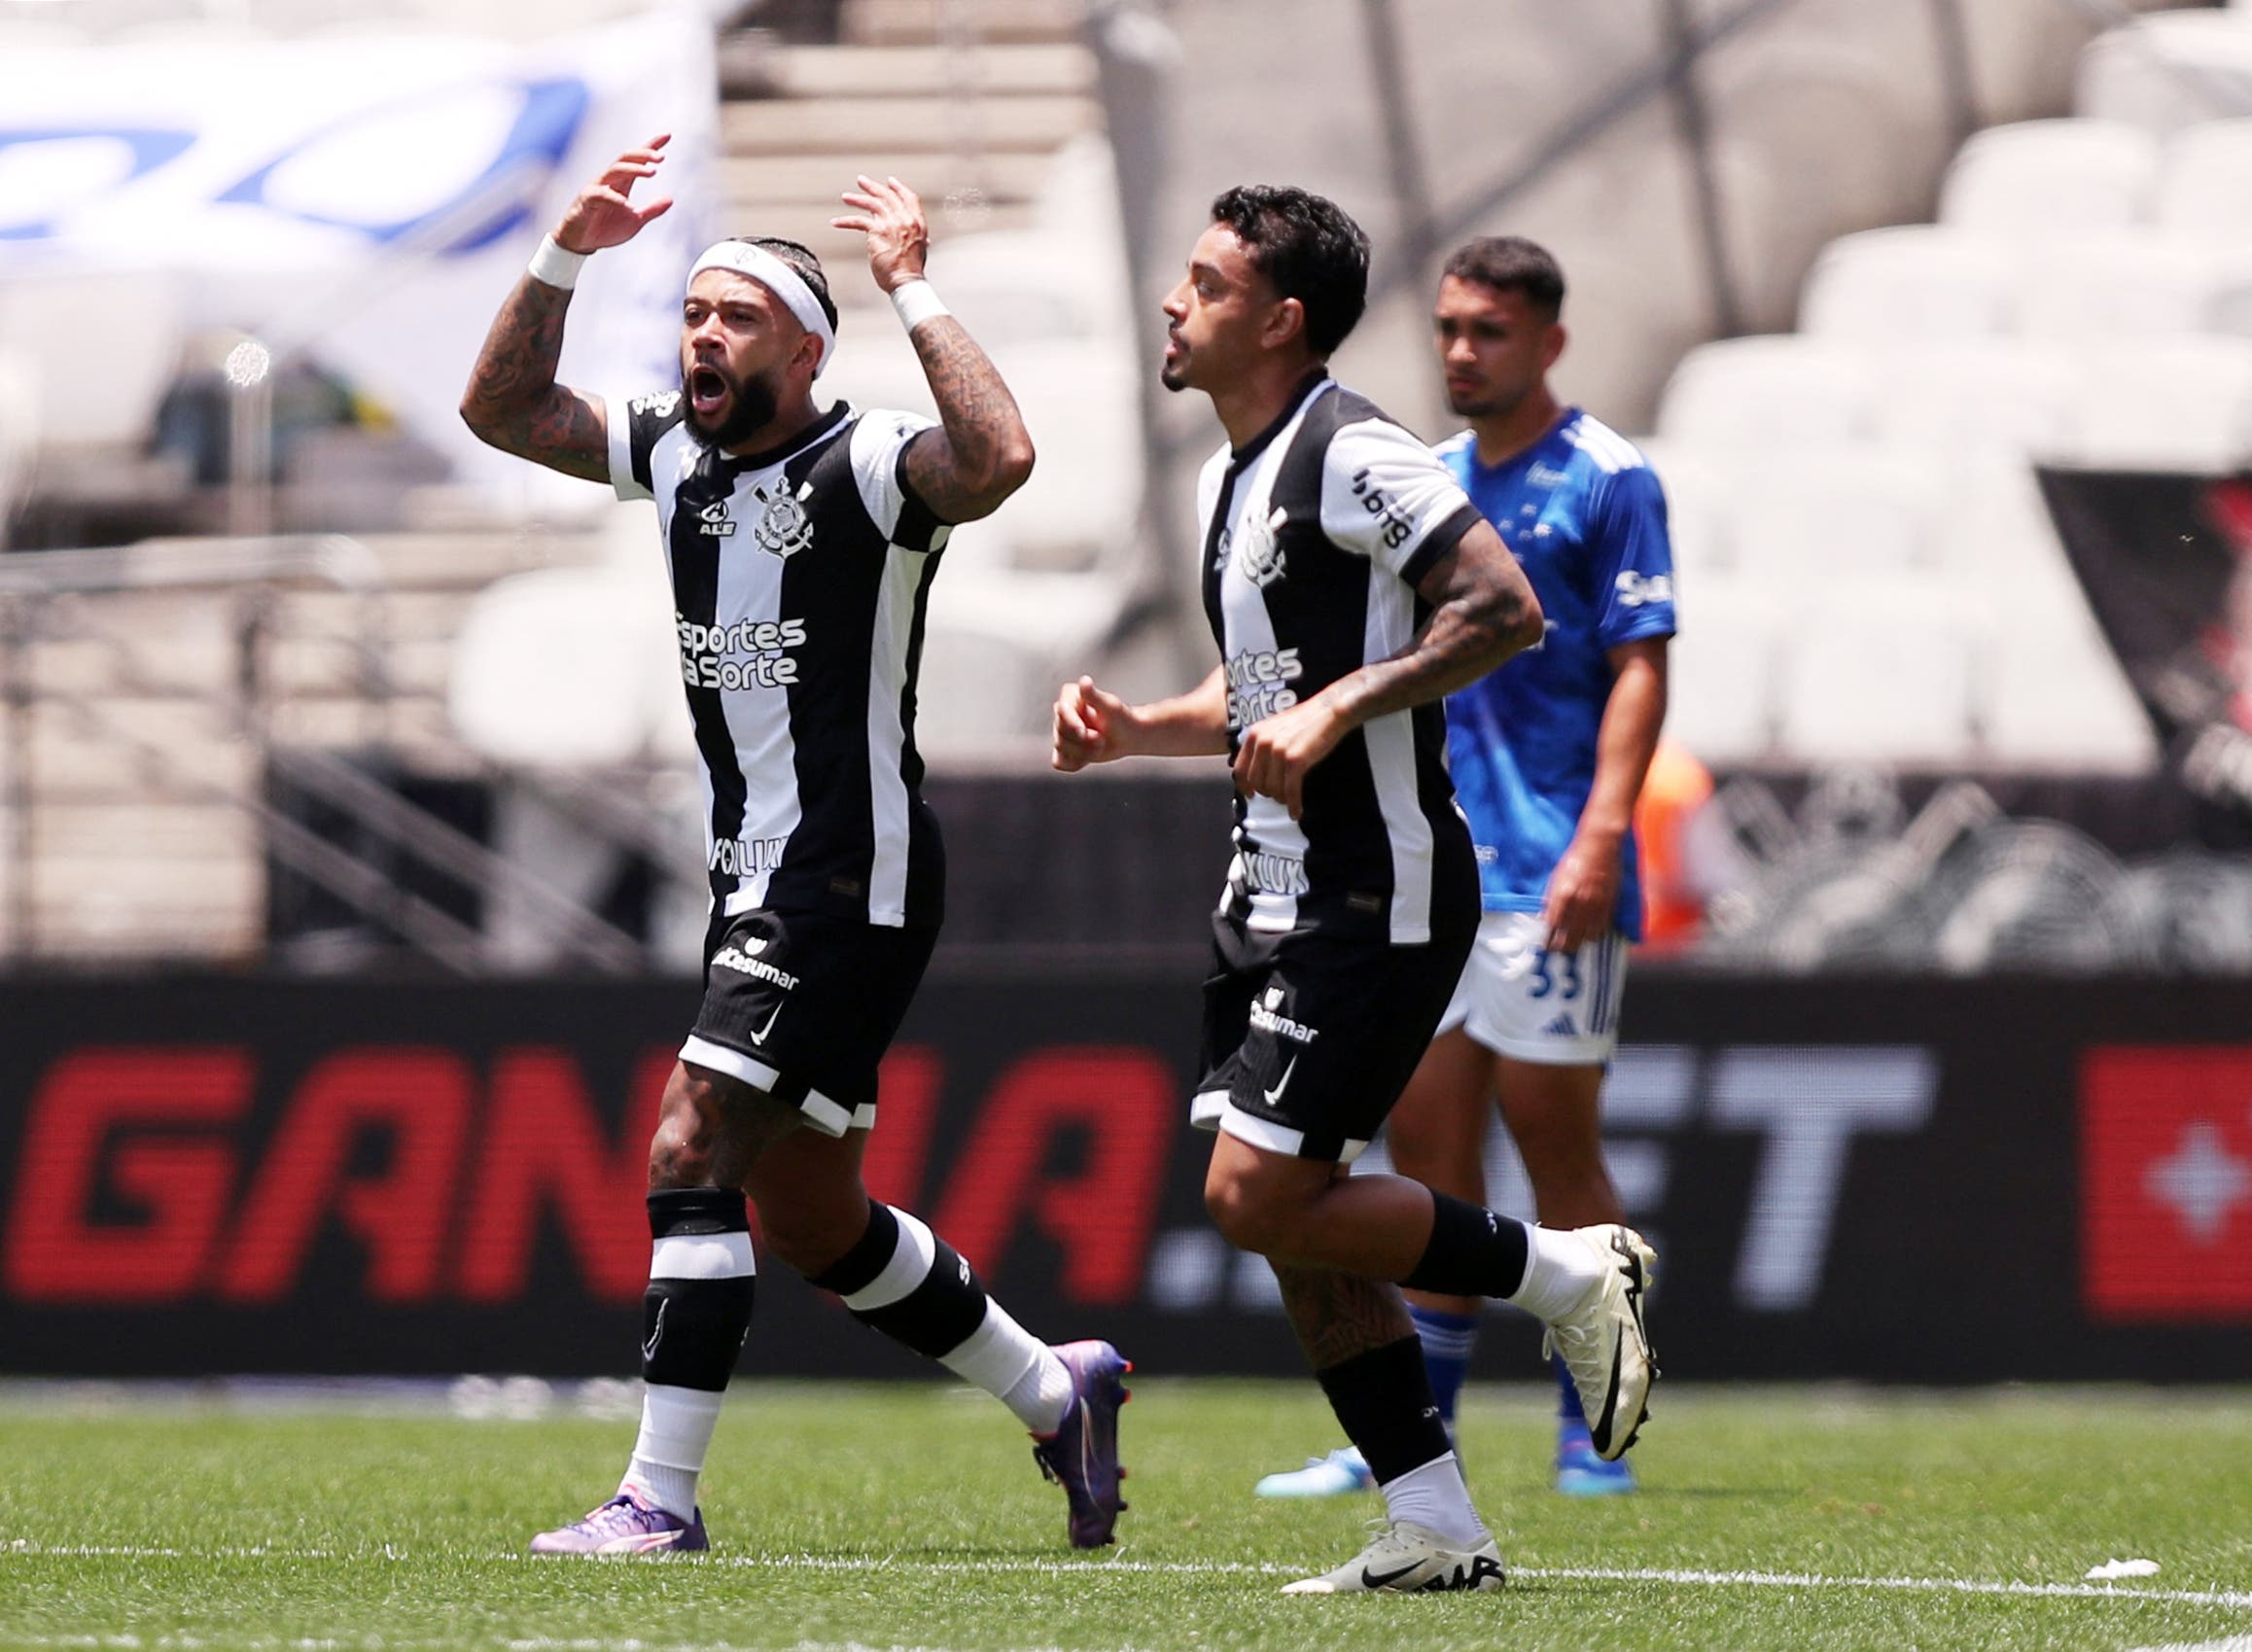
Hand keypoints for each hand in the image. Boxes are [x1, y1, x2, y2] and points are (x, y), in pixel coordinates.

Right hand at [553, 136, 672, 253]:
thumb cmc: (605, 229)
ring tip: (652, 172)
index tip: (668, 135)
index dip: (651, 146)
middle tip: (661, 157)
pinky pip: (601, 194)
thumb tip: (671, 199)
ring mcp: (597, 188)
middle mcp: (610, 180)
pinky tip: (629, 205)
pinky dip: (616, 199)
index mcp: (622, 183)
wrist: (581, 243)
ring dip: (634, 169)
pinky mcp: (586, 200)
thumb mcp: (635, 221)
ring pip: (615, 170)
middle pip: (626, 158)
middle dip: (644, 154)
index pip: (637, 159)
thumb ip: (651, 210)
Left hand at [832, 174, 929, 294]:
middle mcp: (905, 219)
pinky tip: (835, 222)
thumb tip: (924, 241)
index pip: (910, 198)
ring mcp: (891, 223)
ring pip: (872, 203)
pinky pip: (857, 221)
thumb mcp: (920, 250)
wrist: (906, 281)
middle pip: (888, 196)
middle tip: (861, 181)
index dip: (899, 188)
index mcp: (917, 223)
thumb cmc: (911, 271)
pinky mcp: (877, 231)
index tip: (890, 182)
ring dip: (857, 198)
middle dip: (873, 187)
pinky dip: (845, 221)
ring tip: (846, 197)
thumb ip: (918, 240)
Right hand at [1053, 676, 1137, 770]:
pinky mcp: (1064, 749)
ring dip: (1083, 752)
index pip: (1061, 711)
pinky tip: (1087, 759)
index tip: (1084, 731)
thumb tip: (1084, 680)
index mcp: (1070, 696)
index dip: (1071, 724)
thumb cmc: (1121, 718)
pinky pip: (1059, 762)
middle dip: (1082, 740)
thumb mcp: (1110, 707)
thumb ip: (1093, 696)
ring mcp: (1062, 731)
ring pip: (1060, 747)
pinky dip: (1073, 763)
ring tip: (1100, 745)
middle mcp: (1062, 713)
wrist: (1129, 736)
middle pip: (1060, 732)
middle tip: (1101, 740)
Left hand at [1231, 695, 1348, 819]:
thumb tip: (1259, 770)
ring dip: (1281, 799)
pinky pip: (1290, 791)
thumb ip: (1263, 745)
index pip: (1240, 769)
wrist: (1329, 711)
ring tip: (1289, 800)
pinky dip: (1293, 805)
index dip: (1244, 786)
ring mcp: (1277, 751)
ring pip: (1272, 789)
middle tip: (1279, 796)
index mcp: (1254, 734)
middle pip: (1256, 782)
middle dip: (1267, 793)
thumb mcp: (1276, 727)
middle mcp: (1262, 742)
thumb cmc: (1307, 720)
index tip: (1251, 794)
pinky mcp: (1295, 760)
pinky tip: (1296, 812)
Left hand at [1543, 828, 1622, 952]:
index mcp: (1563, 895)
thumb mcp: (1556, 878)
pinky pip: (1601, 929)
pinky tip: (1588, 935)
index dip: (1547, 939)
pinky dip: (1594, 935)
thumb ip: (1551, 899)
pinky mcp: (1610, 905)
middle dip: (1562, 947)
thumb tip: (1544, 918)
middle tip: (1557, 949)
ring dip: (1579, 943)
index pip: (1552, 926)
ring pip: (1587, 937)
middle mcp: (1580, 903)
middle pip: (1570, 937)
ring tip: (1573, 944)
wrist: (1600, 846)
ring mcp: (1596, 906)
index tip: (1544, 945)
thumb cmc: (1575, 859)